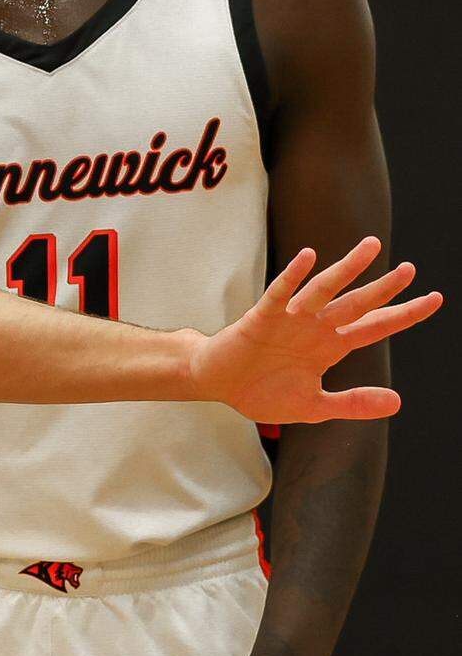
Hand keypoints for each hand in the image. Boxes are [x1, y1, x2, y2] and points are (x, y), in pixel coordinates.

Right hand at [192, 236, 441, 421]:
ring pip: (324, 290)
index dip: (404, 314)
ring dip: (346, 270)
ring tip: (370, 249)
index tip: (435, 299)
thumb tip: (397, 402)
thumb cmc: (263, 392)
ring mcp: (290, 320)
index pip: (375, 327)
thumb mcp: (314, 406)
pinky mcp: (262, 318)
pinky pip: (280, 294)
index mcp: (330, 346)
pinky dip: (293, 276)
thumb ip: (353, 404)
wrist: (220, 384)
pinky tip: (308, 257)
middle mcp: (316, 327)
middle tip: (411, 269)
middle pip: (357, 304)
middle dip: (384, 288)